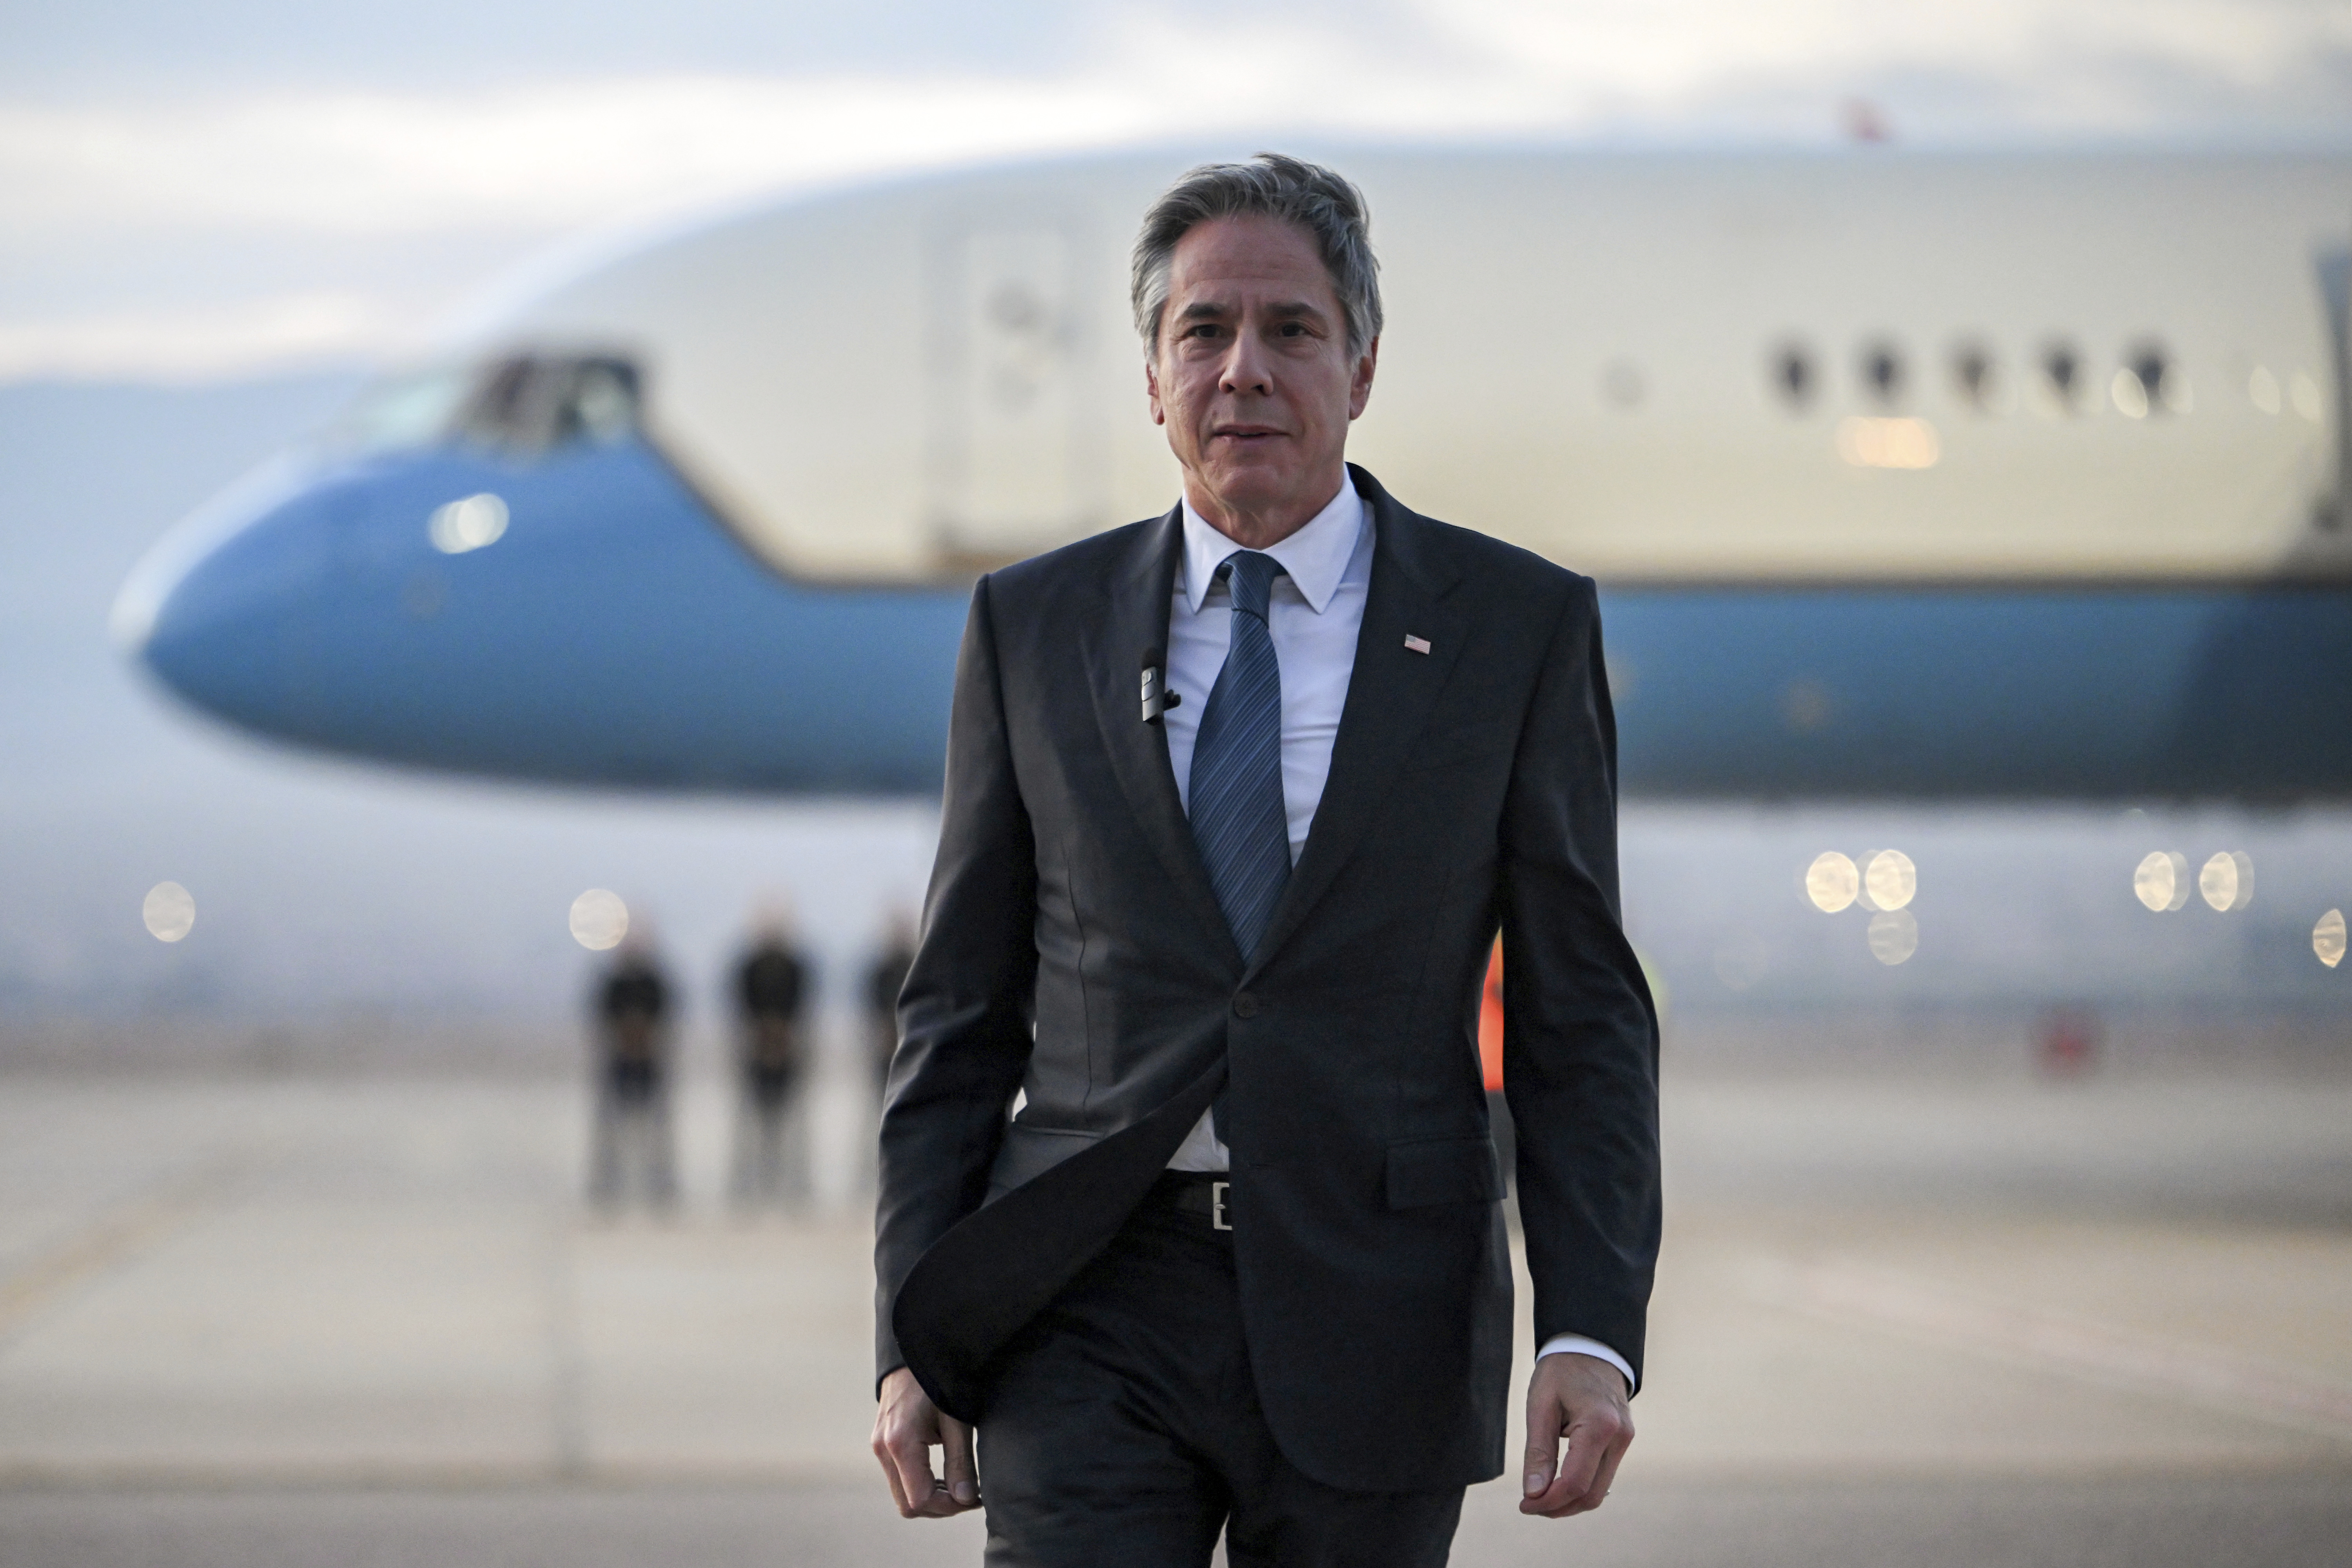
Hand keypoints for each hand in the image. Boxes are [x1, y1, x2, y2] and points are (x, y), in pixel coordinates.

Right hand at [871, 1367, 980, 1516]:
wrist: (913, 1351)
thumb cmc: (939, 1380)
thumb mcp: (957, 1420)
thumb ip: (960, 1462)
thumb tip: (967, 1499)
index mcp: (900, 1442)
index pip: (919, 1500)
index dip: (949, 1507)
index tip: (974, 1497)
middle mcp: (882, 1448)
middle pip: (907, 1504)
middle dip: (940, 1507)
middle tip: (969, 1494)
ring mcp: (878, 1446)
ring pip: (901, 1494)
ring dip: (931, 1497)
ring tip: (959, 1483)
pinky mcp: (880, 1443)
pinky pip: (898, 1478)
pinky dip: (920, 1484)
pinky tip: (942, 1473)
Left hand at [1519, 1351, 1631, 1517]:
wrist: (1590, 1346)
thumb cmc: (1561, 1371)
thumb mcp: (1540, 1406)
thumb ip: (1538, 1452)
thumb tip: (1533, 1494)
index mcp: (1599, 1426)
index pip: (1576, 1483)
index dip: (1549, 1502)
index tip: (1524, 1505)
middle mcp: (1620, 1438)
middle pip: (1591, 1494)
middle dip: (1559, 1507)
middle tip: (1529, 1505)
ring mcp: (1625, 1441)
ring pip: (1600, 1491)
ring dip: (1569, 1501)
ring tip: (1539, 1496)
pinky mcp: (1623, 1442)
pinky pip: (1603, 1476)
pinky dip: (1580, 1487)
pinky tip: (1557, 1483)